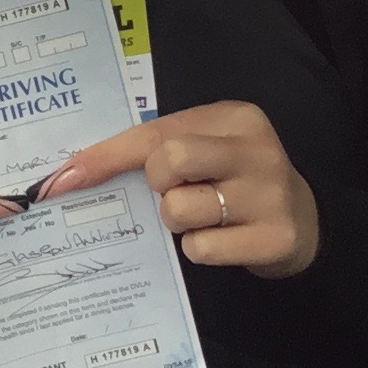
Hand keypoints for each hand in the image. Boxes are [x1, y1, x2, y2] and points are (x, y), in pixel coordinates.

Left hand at [46, 101, 318, 279]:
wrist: (304, 224)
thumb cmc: (235, 183)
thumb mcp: (206, 151)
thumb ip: (156, 150)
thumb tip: (74, 174)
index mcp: (233, 118)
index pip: (153, 132)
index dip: (105, 156)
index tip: (63, 180)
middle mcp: (256, 148)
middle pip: (168, 162)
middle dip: (156, 186)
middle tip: (172, 194)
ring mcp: (270, 193)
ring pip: (180, 209)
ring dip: (176, 223)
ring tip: (201, 218)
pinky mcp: (275, 237)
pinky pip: (203, 248)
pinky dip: (200, 249)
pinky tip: (221, 241)